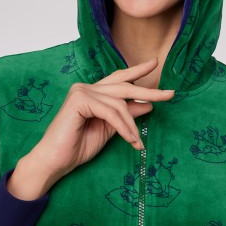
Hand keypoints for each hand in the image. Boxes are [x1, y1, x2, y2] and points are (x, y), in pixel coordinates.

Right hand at [7, 57, 173, 198]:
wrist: (55, 161)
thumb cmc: (77, 147)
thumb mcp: (109, 130)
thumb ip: (125, 115)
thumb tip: (147, 104)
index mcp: (92, 93)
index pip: (118, 79)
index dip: (137, 71)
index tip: (155, 64)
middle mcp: (86, 88)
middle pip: (123, 86)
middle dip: (148, 90)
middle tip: (170, 94)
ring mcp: (81, 91)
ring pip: (119, 104)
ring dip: (131, 126)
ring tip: (137, 142)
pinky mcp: (79, 100)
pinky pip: (111, 112)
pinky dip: (123, 127)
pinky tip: (130, 140)